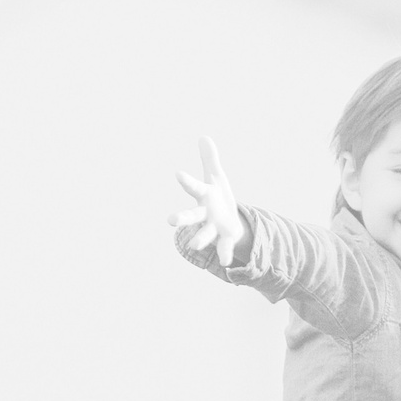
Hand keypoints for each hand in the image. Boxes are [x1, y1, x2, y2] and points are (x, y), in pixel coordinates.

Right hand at [171, 137, 247, 266]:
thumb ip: (210, 159)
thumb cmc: (218, 196)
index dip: (187, 181)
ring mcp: (214, 227)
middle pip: (192, 216)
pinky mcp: (225, 237)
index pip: (194, 187)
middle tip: (170, 220)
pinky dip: (225, 253)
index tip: (178, 173)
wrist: (229, 219)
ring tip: (193, 245)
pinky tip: (226, 262)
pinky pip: (224, 246)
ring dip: (200, 239)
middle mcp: (205, 213)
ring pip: (205, 233)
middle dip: (182, 217)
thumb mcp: (216, 177)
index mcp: (204, 196)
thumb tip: (204, 137)